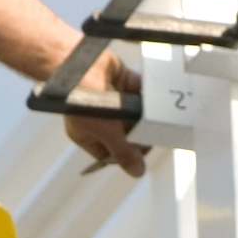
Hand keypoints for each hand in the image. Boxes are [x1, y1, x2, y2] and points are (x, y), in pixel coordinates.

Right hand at [58, 48, 149, 177]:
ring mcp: (110, 99)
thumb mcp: (106, 133)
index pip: (111, 153)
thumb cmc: (82, 100)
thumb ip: (123, 152)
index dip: (128, 155)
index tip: (143, 152)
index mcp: (88, 135)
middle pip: (126, 133)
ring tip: (156, 118)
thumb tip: (137, 171)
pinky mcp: (121, 81)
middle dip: (140, 134)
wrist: (81, 65)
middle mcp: (99, 117)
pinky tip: (155, 99)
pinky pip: (139, 90)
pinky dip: (147, 93)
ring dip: (145, 114)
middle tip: (153, 134)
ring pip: (134, 112)